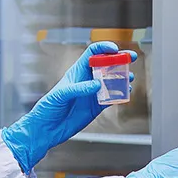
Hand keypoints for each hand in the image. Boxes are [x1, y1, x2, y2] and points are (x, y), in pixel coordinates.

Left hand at [2, 42, 136, 171]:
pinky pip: (112, 97)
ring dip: (122, 77)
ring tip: (129, 77)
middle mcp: (87, 80)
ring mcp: (93, 93)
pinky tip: (126, 92)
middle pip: (106, 64)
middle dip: (119, 59)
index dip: (104, 48)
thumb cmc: (48, 108)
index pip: (92, 54)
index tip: (114, 49)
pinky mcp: (97, 106)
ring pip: (112, 80)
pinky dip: (121, 94)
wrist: (46, 129)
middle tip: (131, 57)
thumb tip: (97, 85)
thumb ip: (79, 88)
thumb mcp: (60, 95)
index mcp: (77, 72)